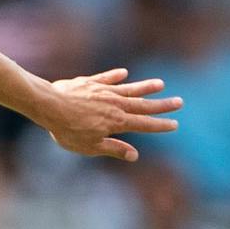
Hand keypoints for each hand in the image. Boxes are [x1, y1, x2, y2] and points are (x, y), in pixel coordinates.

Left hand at [35, 68, 179, 160]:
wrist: (50, 105)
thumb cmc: (68, 130)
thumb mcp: (91, 146)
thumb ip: (113, 149)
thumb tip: (134, 155)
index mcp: (117, 122)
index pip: (144, 124)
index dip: (160, 125)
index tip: (175, 124)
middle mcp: (115, 104)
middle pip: (143, 105)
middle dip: (162, 105)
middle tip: (179, 102)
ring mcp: (104, 91)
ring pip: (130, 89)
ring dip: (146, 87)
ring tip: (161, 84)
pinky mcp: (91, 83)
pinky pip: (107, 78)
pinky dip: (116, 76)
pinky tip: (124, 73)